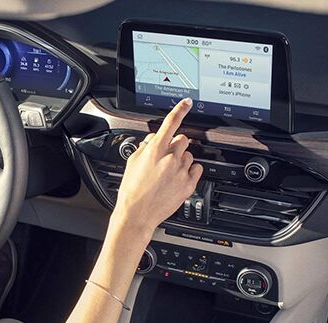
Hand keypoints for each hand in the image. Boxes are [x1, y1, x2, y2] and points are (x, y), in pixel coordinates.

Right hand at [112, 98, 202, 232]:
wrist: (137, 214)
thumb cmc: (131, 191)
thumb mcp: (131, 163)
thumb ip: (144, 146)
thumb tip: (152, 138)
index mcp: (155, 150)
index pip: (171, 123)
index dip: (180, 109)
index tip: (187, 102)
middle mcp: (170, 158)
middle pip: (183, 139)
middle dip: (176, 145)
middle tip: (167, 157)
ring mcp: (181, 171)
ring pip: (189, 155)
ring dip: (182, 160)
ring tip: (169, 173)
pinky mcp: (188, 184)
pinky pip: (197, 169)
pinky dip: (190, 171)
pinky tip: (178, 179)